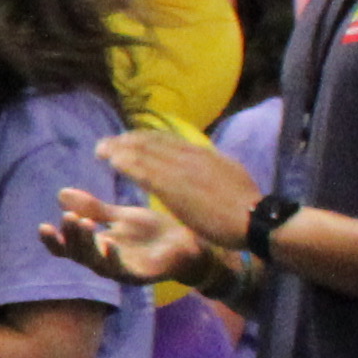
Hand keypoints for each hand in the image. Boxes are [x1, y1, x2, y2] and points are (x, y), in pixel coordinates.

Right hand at [47, 192, 213, 286]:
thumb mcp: (121, 216)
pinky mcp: (139, 276)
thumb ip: (93, 208)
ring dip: (86, 244)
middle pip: (77, 254)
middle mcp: (104, 262)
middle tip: (69, 217)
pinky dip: (113, 257)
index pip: (67, 248)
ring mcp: (120, 271)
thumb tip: (60, 193)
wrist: (189, 244)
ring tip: (84, 223)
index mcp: (97, 247)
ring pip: (94, 262)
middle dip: (70, 236)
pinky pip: (121, 270)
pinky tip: (109, 243)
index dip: (53, 240)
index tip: (42, 226)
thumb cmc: (153, 233)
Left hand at [99, 128, 264, 241]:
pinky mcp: (174, 187)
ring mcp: (182, 170)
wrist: (256, 219)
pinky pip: (143, 170)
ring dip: (119, 148)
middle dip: (127, 140)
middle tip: (108, 143)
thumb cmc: (247, 207)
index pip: (169, 140)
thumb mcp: (231, 176)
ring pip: (143, 152)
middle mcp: (191, 157)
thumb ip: (214, 168)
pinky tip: (110, 160)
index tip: (130, 138)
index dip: (145, 138)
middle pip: (152, 141)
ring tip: (101, 149)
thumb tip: (209, 162)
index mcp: (205, 155)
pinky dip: (125, 162)